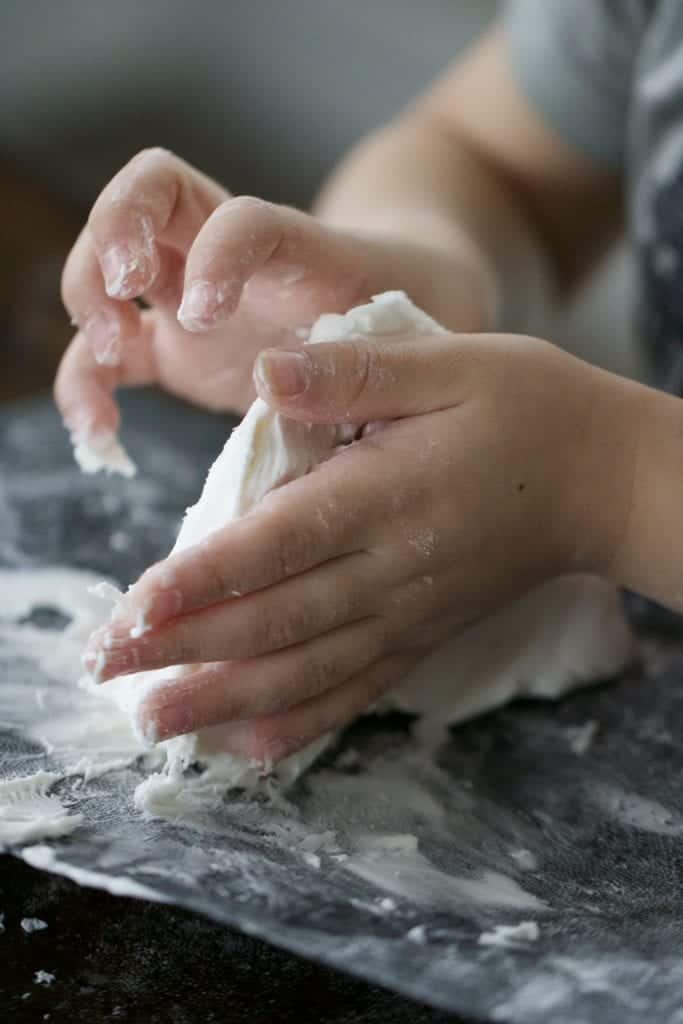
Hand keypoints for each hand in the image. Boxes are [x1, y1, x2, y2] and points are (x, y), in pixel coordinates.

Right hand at [56, 147, 490, 438]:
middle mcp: (227, 256)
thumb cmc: (411, 312)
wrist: (403, 311)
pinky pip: (109, 356)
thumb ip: (384, 353)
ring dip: (85, 312)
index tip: (211, 311)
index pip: (233, 214)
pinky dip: (86, 386)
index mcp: (288, 242)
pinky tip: (100, 435)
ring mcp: (190, 300)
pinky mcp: (174, 351)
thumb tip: (340, 389)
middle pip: (138, 200)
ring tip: (103, 380)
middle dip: (110, 240)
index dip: (211, 252)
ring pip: (105, 268)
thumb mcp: (410, 327)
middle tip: (120, 304)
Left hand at [84, 329, 636, 762]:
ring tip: (155, 723)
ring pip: (306, 669)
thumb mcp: (450, 365)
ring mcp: (409, 612)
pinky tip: (255, 749)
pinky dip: (303, 722)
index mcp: (387, 495)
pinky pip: (359, 689)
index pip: (277, 545)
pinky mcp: (424, 633)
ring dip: (224, 700)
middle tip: (105, 672)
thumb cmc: (529, 409)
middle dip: (183, 649)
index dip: (200, 581)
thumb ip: (354, 373)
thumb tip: (266, 374)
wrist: (605, 480)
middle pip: (274, 620)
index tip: (132, 612)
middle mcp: (392, 569)